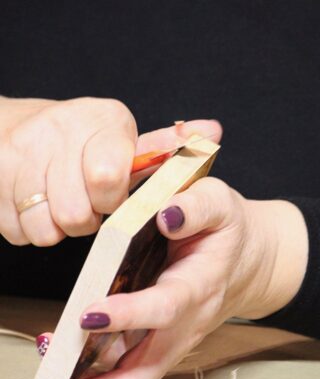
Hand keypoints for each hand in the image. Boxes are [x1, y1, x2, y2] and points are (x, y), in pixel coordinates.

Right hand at [0, 96, 220, 245]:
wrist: (22, 130)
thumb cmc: (88, 143)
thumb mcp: (130, 140)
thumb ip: (169, 145)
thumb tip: (213, 131)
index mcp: (102, 120)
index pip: (108, 178)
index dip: (112, 200)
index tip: (112, 196)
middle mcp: (58, 132)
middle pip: (77, 214)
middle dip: (88, 219)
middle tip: (89, 204)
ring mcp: (19, 156)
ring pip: (47, 228)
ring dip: (61, 226)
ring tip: (65, 203)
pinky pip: (17, 231)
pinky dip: (32, 229)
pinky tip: (39, 206)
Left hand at [28, 179, 307, 378]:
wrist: (247, 258)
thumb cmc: (228, 229)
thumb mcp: (219, 202)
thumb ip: (196, 207)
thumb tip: (166, 216)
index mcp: (200, 284)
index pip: (165, 306)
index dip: (129, 314)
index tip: (88, 315)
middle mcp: (188, 321)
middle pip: (148, 367)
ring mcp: (177, 336)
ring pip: (138, 378)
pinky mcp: (166, 339)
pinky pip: (135, 369)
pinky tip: (68, 374)